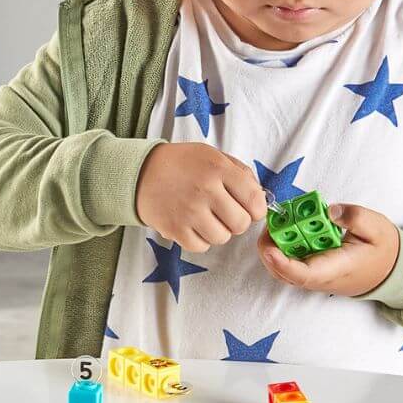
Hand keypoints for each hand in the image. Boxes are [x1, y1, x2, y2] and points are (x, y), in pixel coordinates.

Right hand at [135, 143, 267, 252]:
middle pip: (241, 223)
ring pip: (223, 237)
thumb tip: (262, 199)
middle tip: (225, 212)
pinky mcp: (175, 229)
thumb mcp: (213, 156)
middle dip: (237, 220)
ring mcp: (189, 212)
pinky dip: (200, 239)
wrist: (141, 173)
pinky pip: (201, 246)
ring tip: (207, 217)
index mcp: (217, 168)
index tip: (250, 207)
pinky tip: (193, 224)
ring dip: (219, 230)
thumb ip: (240, 173)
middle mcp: (205, 190)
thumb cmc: (182, 164)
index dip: (257, 208)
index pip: (255, 200)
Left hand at [256, 203, 399, 296]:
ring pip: (281, 268)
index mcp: (336, 269)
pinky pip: (289, 261)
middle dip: (270, 247)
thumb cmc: (382, 250)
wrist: (389, 270)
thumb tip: (330, 211)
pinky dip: (282, 244)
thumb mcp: (376, 227)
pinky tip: (287, 223)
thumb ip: (355, 217)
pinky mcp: (310, 269)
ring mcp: (312, 276)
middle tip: (272, 219)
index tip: (270, 247)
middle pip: (283, 272)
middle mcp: (319, 277)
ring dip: (274, 244)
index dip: (282, 263)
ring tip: (278, 218)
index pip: (303, 274)